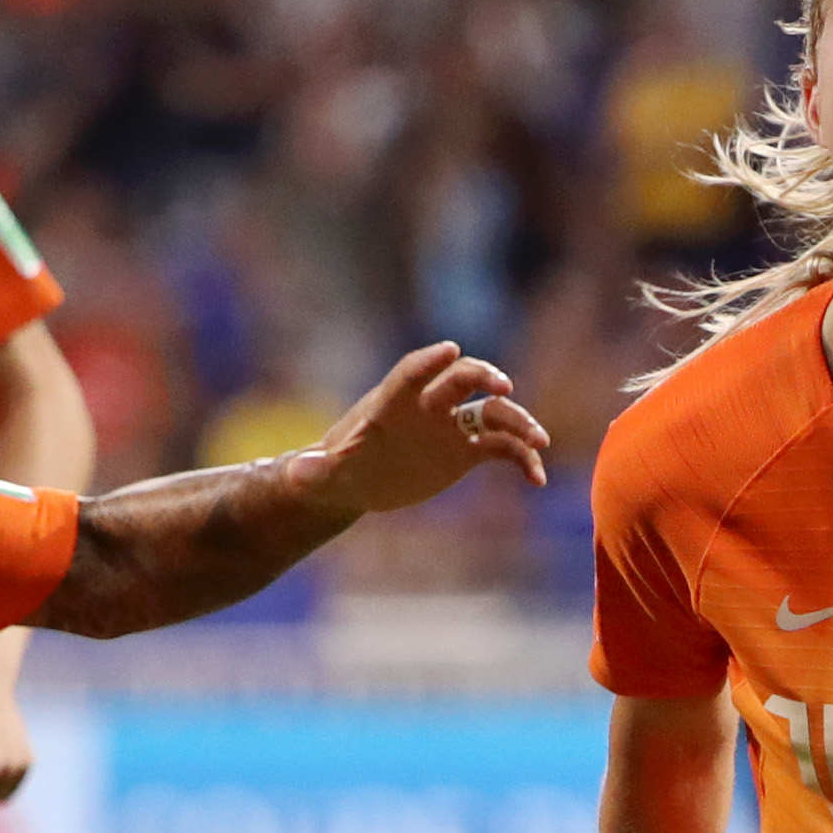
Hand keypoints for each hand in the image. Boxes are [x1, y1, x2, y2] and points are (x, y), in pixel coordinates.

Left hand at [283, 343, 554, 522]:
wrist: (356, 482)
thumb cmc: (333, 470)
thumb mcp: (321, 473)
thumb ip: (311, 469)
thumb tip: (294, 471)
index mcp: (392, 402)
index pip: (412, 372)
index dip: (430, 362)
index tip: (451, 350)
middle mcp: (427, 407)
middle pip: (460, 380)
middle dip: (483, 377)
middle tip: (504, 386)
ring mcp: (450, 427)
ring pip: (492, 414)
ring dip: (517, 423)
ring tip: (538, 443)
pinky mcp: (465, 453)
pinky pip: (501, 450)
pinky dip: (521, 459)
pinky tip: (536, 479)